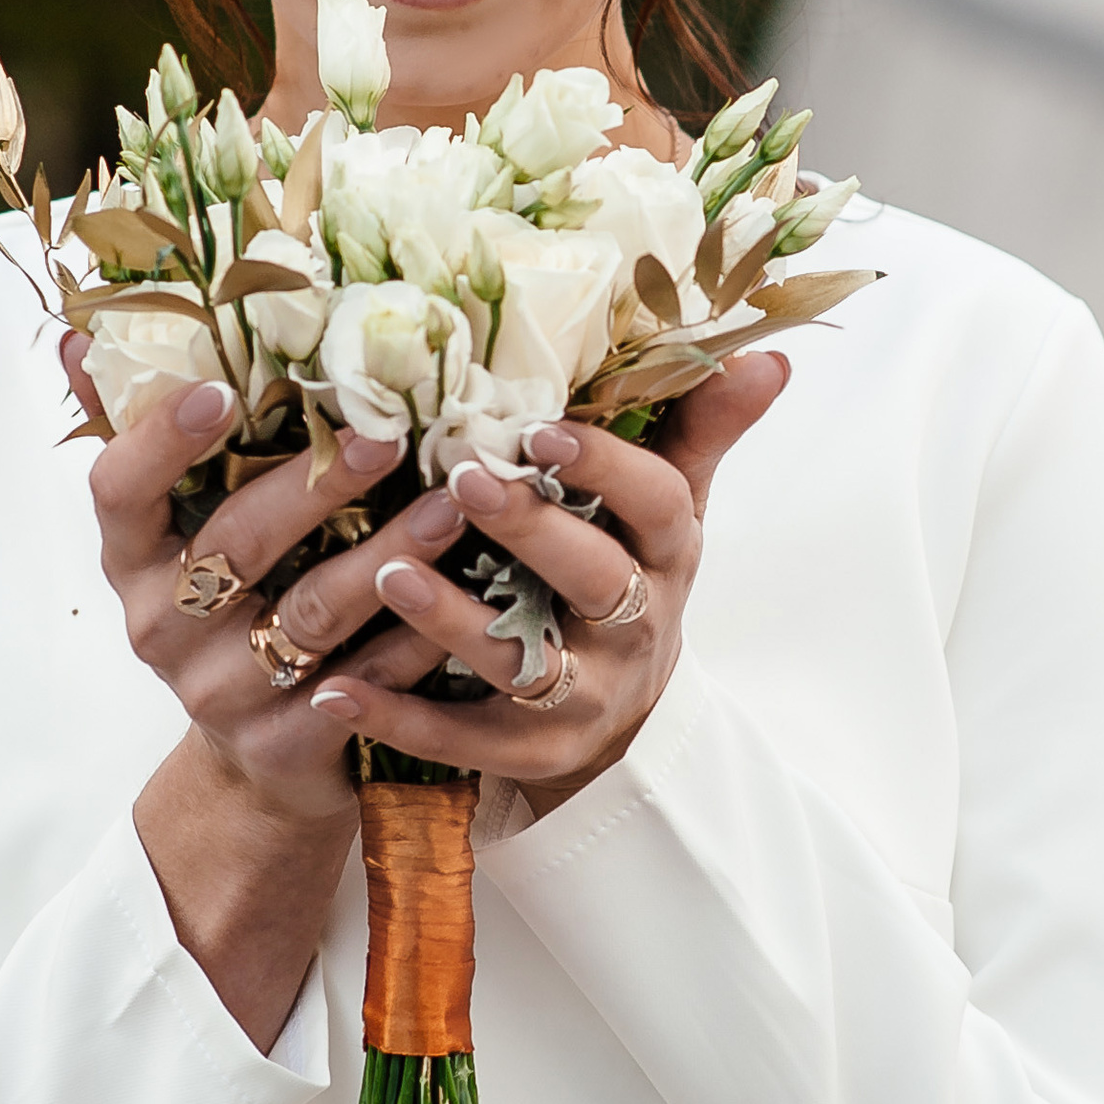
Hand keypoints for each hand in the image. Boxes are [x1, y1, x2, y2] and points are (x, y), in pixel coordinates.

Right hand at [70, 347, 475, 832]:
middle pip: (236, 544)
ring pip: (311, 613)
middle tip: (387, 433)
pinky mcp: (284, 744)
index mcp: (132, 561)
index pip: (119, 492)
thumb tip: (76, 336)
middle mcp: (162, 627)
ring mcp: (221, 692)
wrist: (257, 756)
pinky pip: (362, 684)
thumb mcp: (182, 533)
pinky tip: (466, 596)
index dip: (162, 441)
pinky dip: (416, 640)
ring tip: (453, 505)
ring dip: (387, 555)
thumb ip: (144, 437)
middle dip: (316, 485)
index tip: (221, 389)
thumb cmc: (230, 610)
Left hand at [309, 347, 788, 818]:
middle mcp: (634, 630)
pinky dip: (399, 717)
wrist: (622, 715)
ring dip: (452, 622)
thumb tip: (769, 353)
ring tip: (387, 575)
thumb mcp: (668, 506)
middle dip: (530, 531)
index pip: (655, 505)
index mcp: (665, 554)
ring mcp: (583, 696)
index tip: (544, 430)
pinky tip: (334, 689)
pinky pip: (461, 739)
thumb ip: (700, 428)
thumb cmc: (628, 574)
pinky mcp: (529, 751)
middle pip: (593, 581)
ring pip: (521, 664)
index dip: (606, 470)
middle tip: (461, 477)